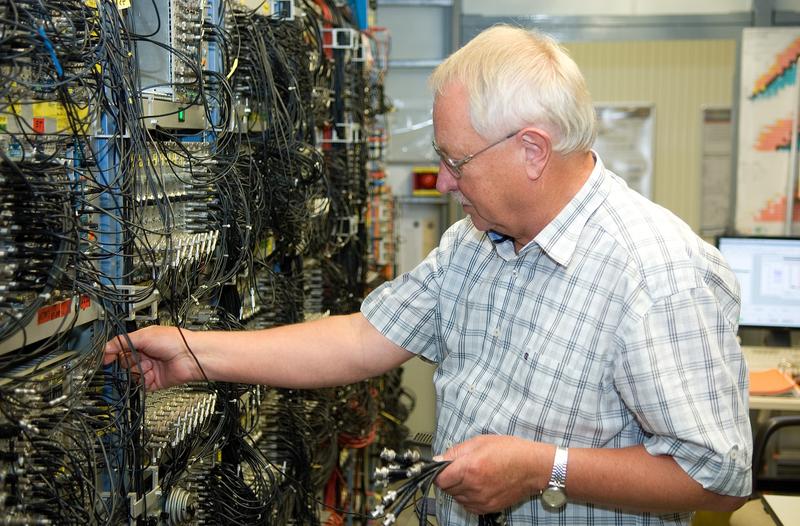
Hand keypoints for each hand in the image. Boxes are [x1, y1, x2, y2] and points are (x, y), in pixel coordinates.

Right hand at [103, 326, 202, 390]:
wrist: (190, 356)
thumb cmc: (174, 341)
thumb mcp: (144, 336)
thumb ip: (123, 341)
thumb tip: (106, 348)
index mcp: (143, 341)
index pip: (121, 348)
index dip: (113, 353)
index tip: (106, 359)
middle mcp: (146, 354)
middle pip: (125, 363)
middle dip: (129, 361)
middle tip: (138, 357)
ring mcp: (150, 368)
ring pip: (132, 374)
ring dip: (138, 370)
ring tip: (149, 365)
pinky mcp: (155, 381)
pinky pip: (141, 385)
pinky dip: (144, 381)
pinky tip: (151, 374)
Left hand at [434, 435, 552, 514]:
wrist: (533, 467)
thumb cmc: (510, 451)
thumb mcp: (480, 442)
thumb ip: (455, 452)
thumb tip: (438, 460)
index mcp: (469, 468)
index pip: (439, 478)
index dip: (438, 472)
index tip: (441, 468)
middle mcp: (473, 486)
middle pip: (447, 489)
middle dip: (449, 478)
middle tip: (460, 468)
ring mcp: (481, 499)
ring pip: (457, 498)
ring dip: (458, 488)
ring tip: (472, 476)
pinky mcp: (488, 507)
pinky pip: (468, 506)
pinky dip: (468, 497)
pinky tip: (477, 486)